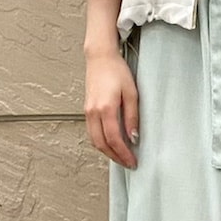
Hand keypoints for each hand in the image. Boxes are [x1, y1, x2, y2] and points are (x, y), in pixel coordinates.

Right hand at [84, 50, 138, 168]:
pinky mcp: (86, 110)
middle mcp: (93, 112)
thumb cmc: (116, 71)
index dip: (123, 154)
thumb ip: (132, 117)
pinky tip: (110, 143)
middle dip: (115, 157)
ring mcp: (87, 111)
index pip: (114, 139)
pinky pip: (91, 132)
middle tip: (127, 163)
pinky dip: (100, 142)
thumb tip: (133, 137)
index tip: (132, 161)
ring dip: (107, 152)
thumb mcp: (131, 93)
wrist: (100, 58)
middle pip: (101, 144)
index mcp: (105, 108)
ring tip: (120, 156)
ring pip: (94, 140)